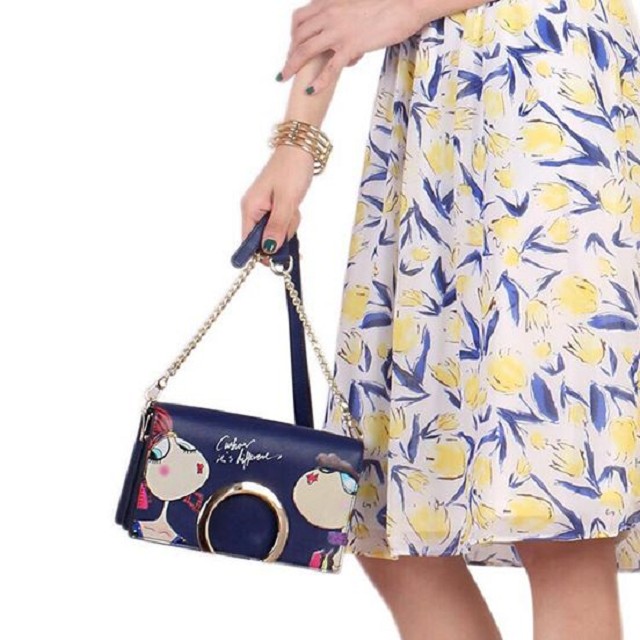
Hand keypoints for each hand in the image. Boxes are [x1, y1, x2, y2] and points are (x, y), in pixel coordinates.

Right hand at [240, 144, 312, 265]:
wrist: (301, 146)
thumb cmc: (291, 169)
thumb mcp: (287, 202)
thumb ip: (278, 226)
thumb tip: (269, 249)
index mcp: (250, 208)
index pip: (248, 241)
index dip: (261, 253)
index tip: (277, 259)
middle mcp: (253, 208)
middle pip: (264, 238)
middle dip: (281, 234)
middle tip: (291, 218)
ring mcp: (264, 207)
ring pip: (276, 230)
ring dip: (288, 225)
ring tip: (294, 207)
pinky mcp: (274, 204)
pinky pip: (282, 220)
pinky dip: (290, 218)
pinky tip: (295, 207)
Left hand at [279, 0, 430, 93]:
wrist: (406, 4)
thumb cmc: (386, 5)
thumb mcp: (356, 5)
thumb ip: (343, 15)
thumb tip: (343, 36)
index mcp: (329, 3)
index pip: (299, 19)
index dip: (292, 35)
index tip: (292, 48)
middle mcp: (329, 15)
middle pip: (298, 36)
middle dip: (290, 53)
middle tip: (287, 68)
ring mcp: (338, 31)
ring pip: (306, 50)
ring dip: (293, 66)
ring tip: (285, 78)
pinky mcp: (351, 46)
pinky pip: (330, 67)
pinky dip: (319, 81)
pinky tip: (312, 91)